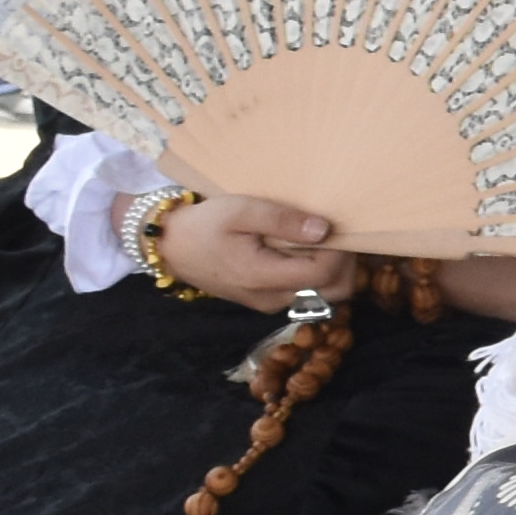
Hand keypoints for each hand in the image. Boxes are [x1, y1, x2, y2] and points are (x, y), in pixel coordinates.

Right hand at [147, 189, 356, 308]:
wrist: (170, 246)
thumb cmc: (203, 225)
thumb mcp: (240, 211)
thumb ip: (282, 221)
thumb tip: (324, 230)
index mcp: (263, 278)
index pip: (325, 273)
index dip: (341, 250)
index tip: (338, 225)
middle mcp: (272, 299)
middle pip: (334, 289)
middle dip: (345, 261)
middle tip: (336, 231)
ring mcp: (270, 303)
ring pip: (324, 293)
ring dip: (333, 267)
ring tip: (319, 238)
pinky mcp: (266, 299)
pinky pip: (306, 292)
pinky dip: (316, 272)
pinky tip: (303, 248)